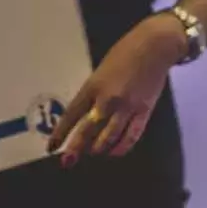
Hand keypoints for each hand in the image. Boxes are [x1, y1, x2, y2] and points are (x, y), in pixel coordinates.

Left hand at [46, 14, 182, 165]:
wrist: (154, 46)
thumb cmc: (125, 52)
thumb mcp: (101, 70)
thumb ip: (94, 92)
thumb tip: (87, 114)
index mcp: (93, 86)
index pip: (72, 115)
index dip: (61, 133)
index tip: (52, 146)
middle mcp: (107, 100)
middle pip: (88, 130)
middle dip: (76, 148)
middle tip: (67, 161)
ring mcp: (127, 107)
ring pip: (109, 137)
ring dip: (98, 149)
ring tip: (93, 153)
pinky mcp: (144, 111)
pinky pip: (131, 136)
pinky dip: (121, 147)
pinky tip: (115, 152)